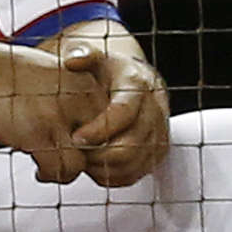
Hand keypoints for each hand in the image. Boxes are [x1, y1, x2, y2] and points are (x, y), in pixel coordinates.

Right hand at [0, 38, 111, 184]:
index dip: (99, 147)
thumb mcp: (56, 80)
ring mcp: (59, 117)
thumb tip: (88, 141)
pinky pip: (59, 170)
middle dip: (88, 163)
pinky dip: (50, 176)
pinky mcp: (37, 133)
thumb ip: (77, 104)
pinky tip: (39, 171)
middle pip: (103, 148)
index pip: (115, 129)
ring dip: (67, 172)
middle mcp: (80, 100)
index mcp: (88, 85)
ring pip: (83, 164)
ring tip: (51, 170)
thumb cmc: (11, 76)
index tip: (80, 151)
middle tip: (67, 163)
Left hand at [58, 34, 171, 188]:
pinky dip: (114, 176)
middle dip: (100, 153)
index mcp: (139, 86)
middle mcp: (155, 110)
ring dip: (106, 168)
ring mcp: (159, 132)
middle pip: (132, 143)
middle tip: (75, 154)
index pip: (124, 112)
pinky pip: (138, 173)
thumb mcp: (97, 57)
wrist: (135, 82)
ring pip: (136, 162)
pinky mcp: (158, 151)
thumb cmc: (110, 72)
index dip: (100, 129)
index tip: (76, 138)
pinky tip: (95, 169)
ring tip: (82, 161)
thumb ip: (82, 55)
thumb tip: (72, 61)